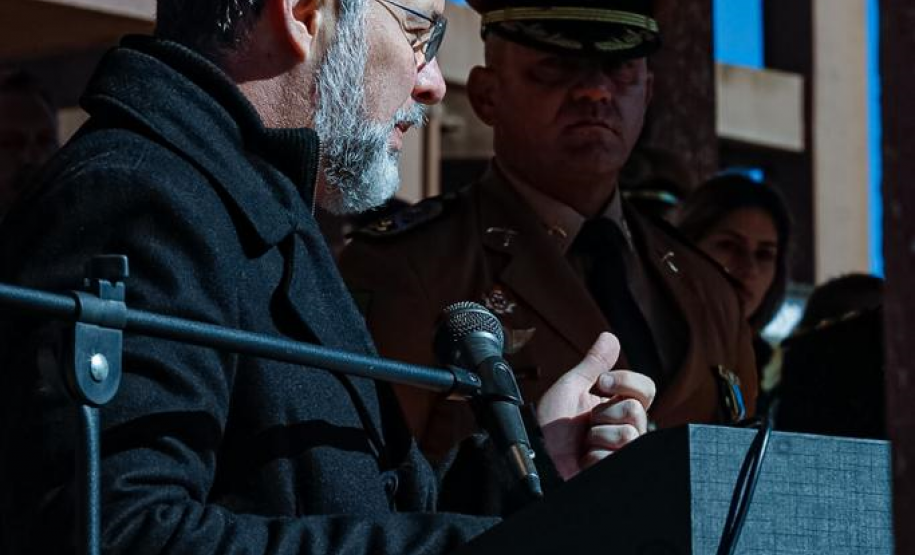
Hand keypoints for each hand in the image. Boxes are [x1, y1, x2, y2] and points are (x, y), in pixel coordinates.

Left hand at [536, 332, 655, 479]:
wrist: (535, 452)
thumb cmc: (552, 423)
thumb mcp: (572, 388)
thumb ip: (594, 364)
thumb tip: (610, 336)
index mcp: (619, 407)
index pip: (646, 389)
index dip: (626, 381)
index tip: (602, 383)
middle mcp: (626, 429)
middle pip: (636, 411)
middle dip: (604, 413)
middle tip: (587, 422)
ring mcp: (622, 452)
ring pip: (627, 435)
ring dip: (596, 437)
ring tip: (584, 443)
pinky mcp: (615, 470)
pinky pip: (614, 458)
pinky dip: (592, 458)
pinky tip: (584, 460)